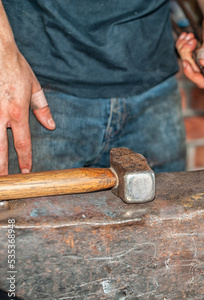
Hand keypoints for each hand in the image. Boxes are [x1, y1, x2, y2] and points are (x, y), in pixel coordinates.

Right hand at [0, 49, 55, 173]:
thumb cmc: (14, 67)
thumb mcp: (34, 87)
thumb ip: (43, 108)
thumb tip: (51, 125)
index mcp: (18, 113)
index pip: (23, 143)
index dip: (25, 160)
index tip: (26, 172)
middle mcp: (0, 115)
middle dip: (1, 168)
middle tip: (4, 182)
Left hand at [176, 1, 203, 87]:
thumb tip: (203, 63)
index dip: (194, 75)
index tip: (186, 63)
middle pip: (194, 71)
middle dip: (188, 55)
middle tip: (190, 42)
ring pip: (188, 62)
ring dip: (185, 49)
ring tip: (190, 37)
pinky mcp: (199, 55)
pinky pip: (186, 55)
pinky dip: (183, 45)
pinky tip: (187, 36)